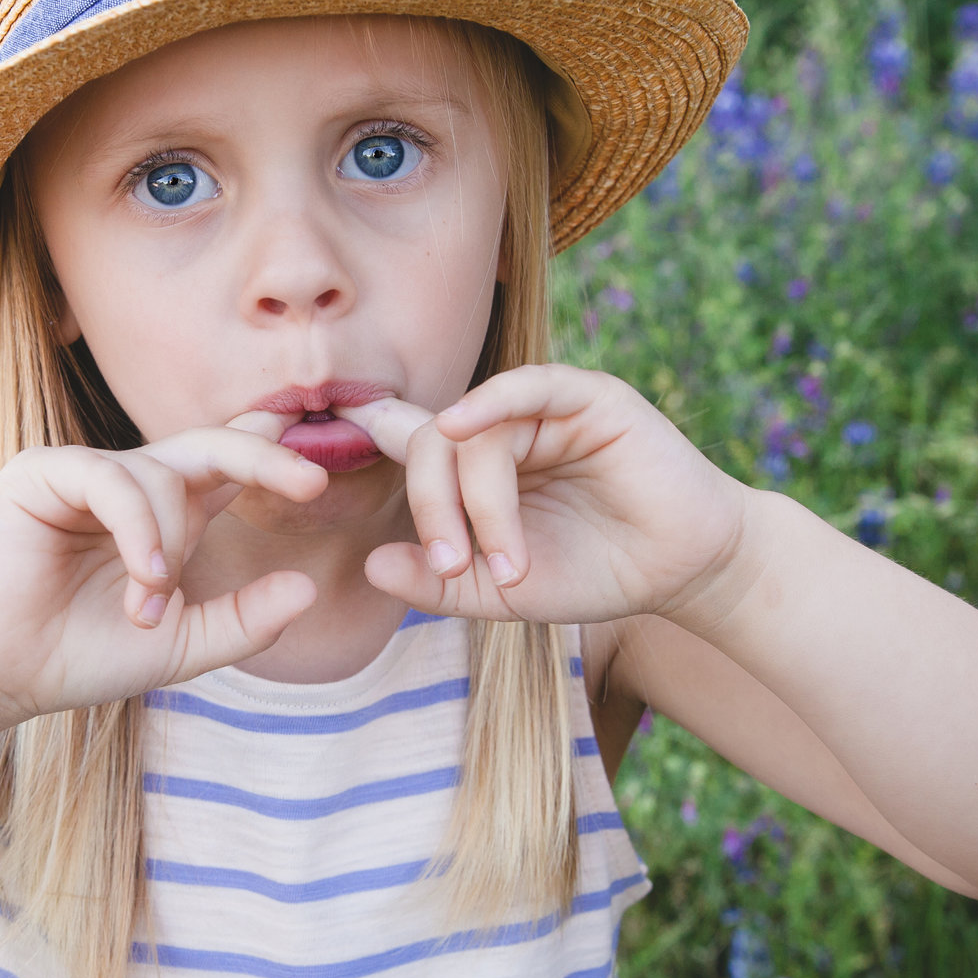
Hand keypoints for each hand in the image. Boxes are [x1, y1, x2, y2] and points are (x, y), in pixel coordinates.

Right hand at [0, 430, 327, 725]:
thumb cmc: (80, 656)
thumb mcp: (180, 646)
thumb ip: (244, 621)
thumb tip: (309, 588)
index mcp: (170, 515)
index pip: (232, 466)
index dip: (274, 453)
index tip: (325, 465)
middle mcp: (135, 484)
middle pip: (215, 445)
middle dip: (266, 457)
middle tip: (311, 481)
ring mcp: (88, 473)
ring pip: (164, 477)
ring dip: (168, 546)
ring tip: (149, 607)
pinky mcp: (45, 473)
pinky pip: (114, 482)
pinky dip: (139, 531)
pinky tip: (143, 581)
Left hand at [335, 363, 752, 626]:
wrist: (684, 571)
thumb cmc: (596, 573)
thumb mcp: (504, 592)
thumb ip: (440, 583)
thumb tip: (370, 566)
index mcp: (472, 467)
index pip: (405, 446)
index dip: (357, 442)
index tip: (294, 455)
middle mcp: (498, 429)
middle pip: (428, 444)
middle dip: (430, 507)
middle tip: (451, 565)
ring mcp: (540, 408)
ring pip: (474, 434)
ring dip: (481, 503)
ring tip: (508, 565)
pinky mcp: (586, 396)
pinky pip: (526, 385)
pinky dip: (491, 403)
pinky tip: (466, 428)